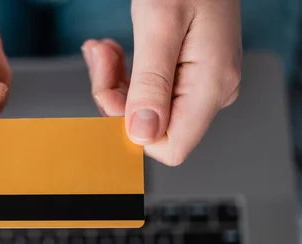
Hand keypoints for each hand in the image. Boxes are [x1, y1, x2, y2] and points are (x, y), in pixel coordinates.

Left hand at [82, 0, 241, 165]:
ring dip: (114, 81)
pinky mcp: (187, 75)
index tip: (110, 94)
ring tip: (104, 48)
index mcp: (212, 85)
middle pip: (151, 127)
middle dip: (115, 96)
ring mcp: (200, 84)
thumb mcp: (160, 26)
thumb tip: (142, 134)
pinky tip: (112, 51)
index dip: (132, 131)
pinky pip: (146, 91)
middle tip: (101, 57)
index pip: (170, 146)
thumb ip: (151, 83)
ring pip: (142, 109)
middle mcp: (212, 91)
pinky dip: (123, 73)